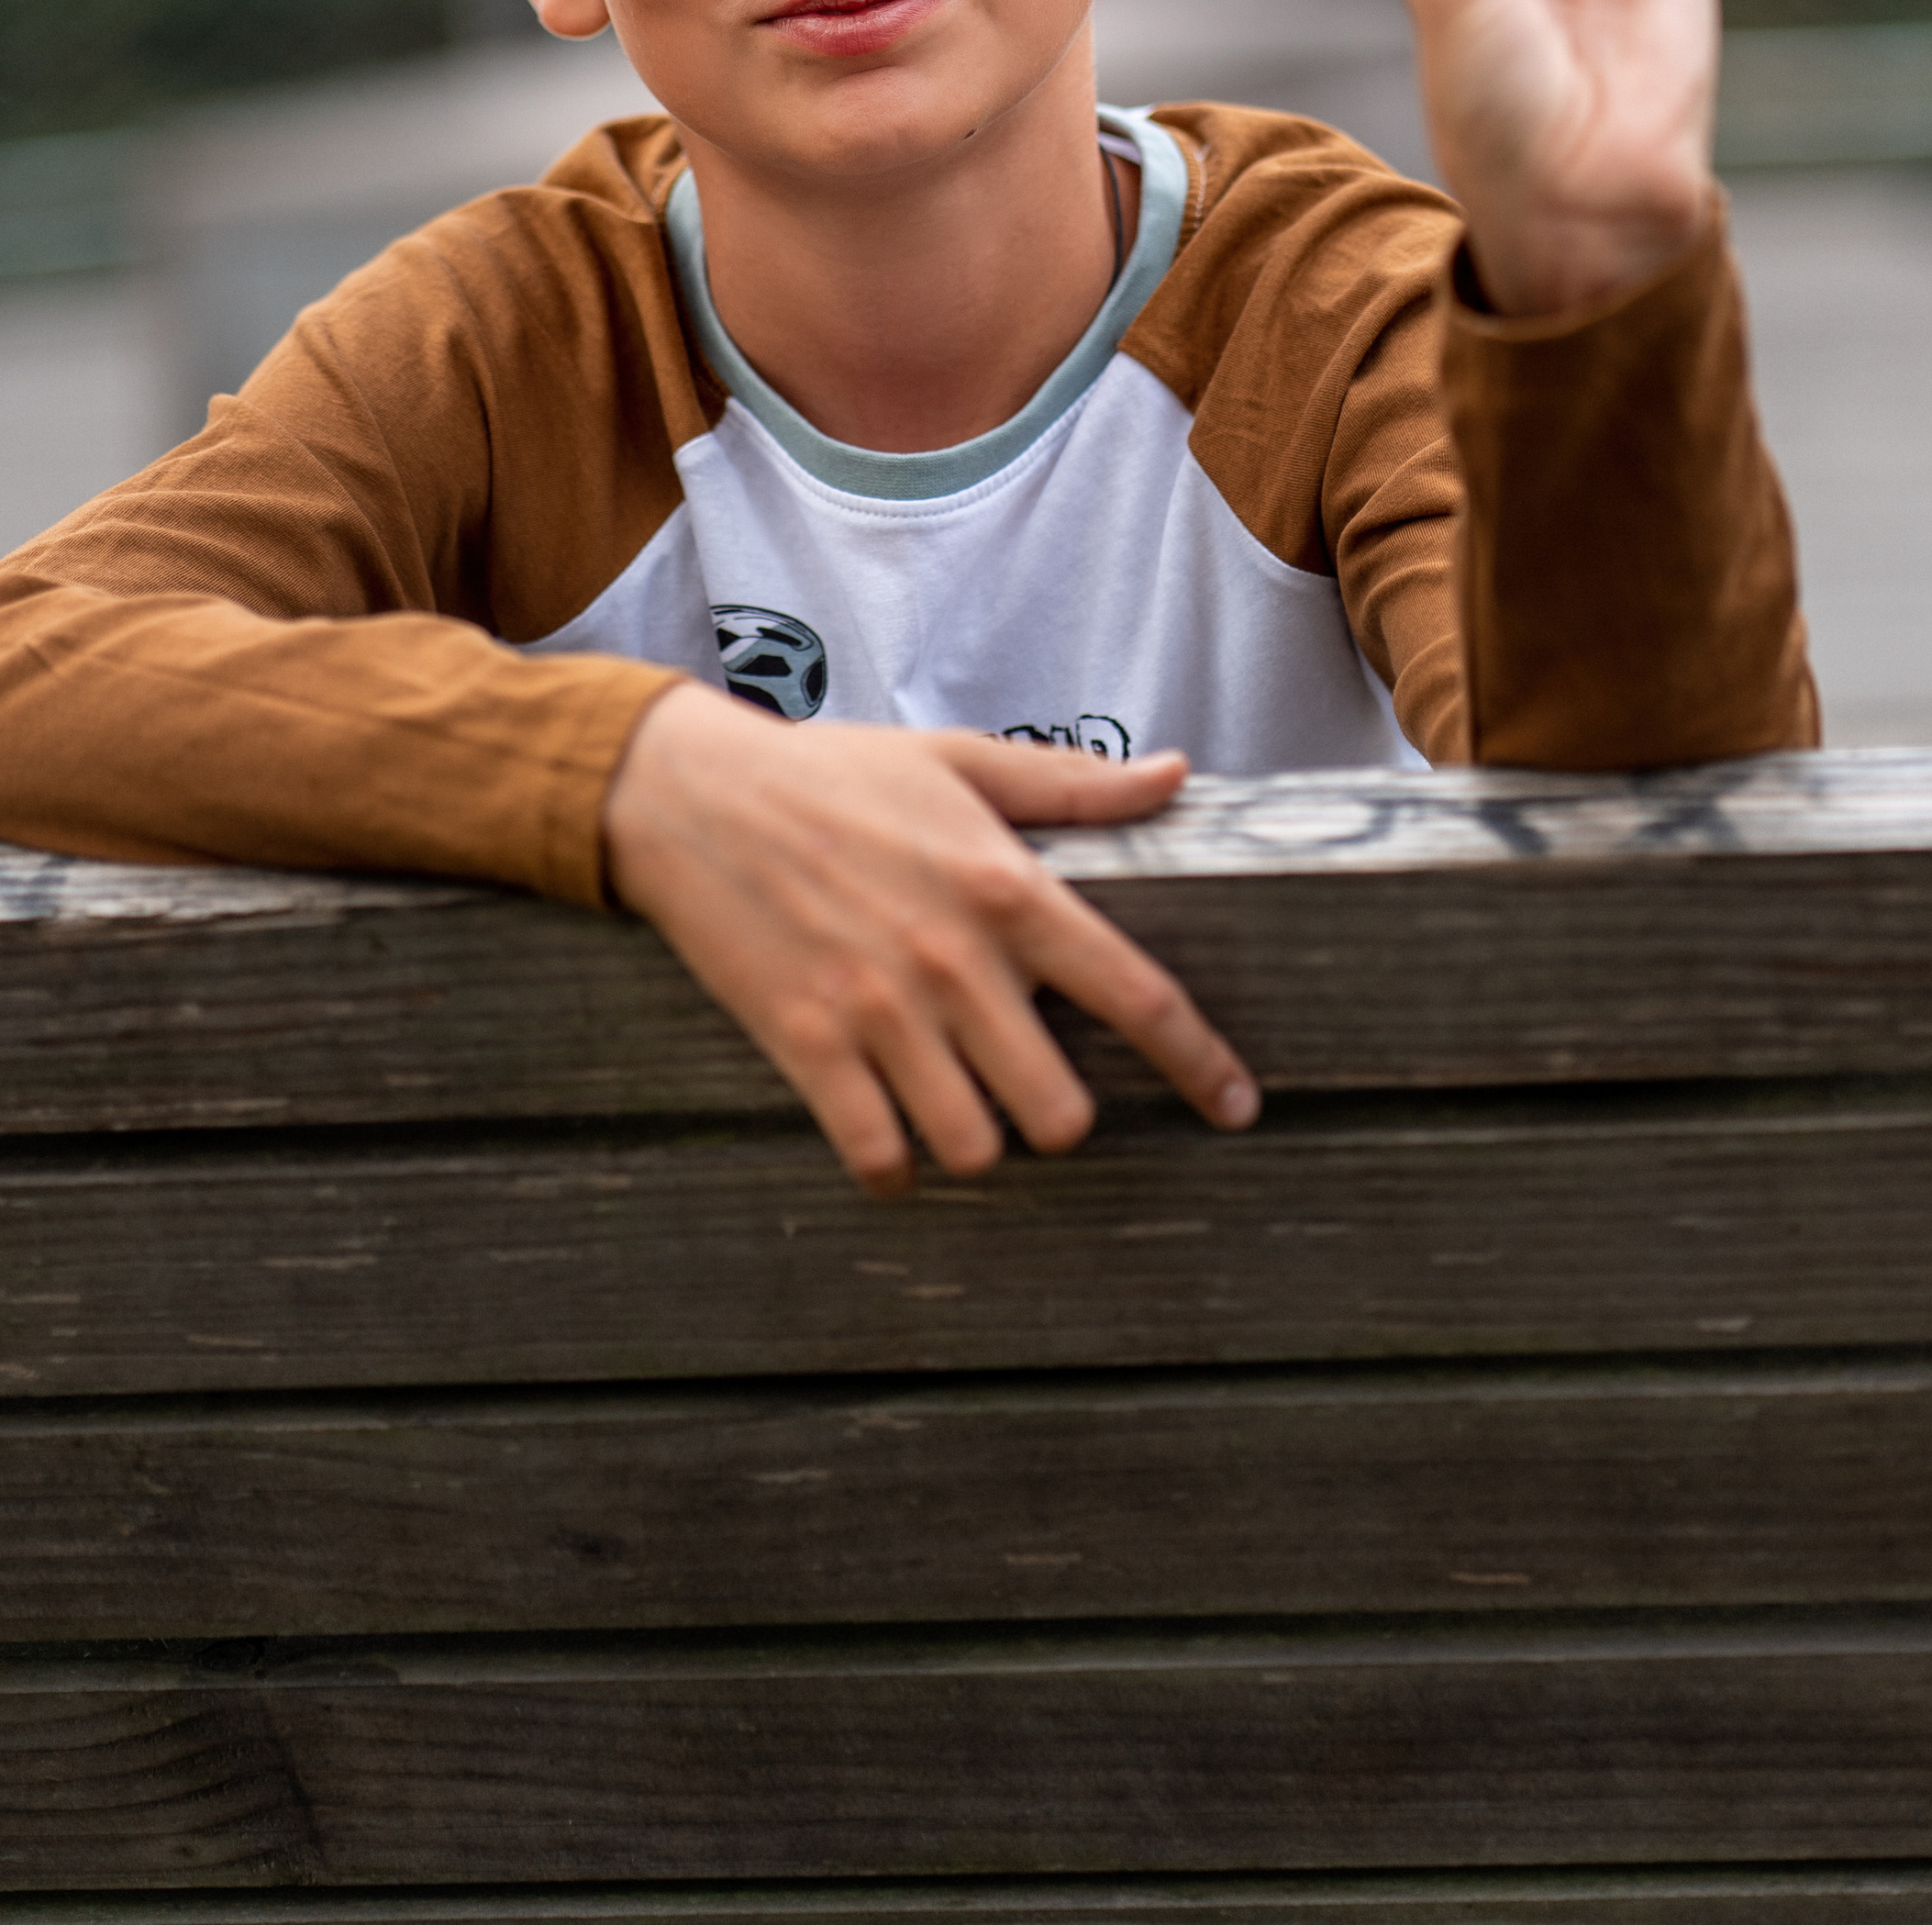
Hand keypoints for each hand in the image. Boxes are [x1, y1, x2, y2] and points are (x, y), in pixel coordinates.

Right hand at [602, 681, 1259, 1193]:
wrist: (694, 793)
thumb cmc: (835, 774)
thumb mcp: (961, 762)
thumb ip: (1074, 786)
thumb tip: (1176, 774)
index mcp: (1007, 888)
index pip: (1135, 996)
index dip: (1200, 1063)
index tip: (1237, 1106)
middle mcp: (955, 961)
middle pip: (1059, 1109)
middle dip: (1058, 1115)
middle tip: (1032, 1089)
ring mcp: (880, 1012)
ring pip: (974, 1147)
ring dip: (975, 1143)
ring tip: (957, 1106)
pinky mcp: (808, 1046)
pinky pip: (878, 1157)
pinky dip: (894, 1170)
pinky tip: (891, 1142)